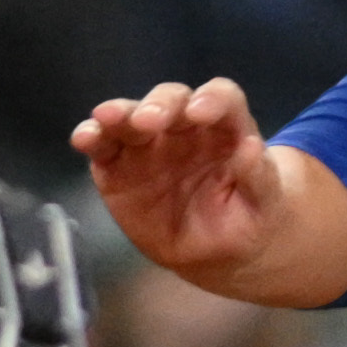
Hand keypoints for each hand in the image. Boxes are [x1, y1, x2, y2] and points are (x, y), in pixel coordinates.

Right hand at [74, 73, 346, 304]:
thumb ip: (259, 179)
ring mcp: (148, 141)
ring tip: (105, 118)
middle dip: (159, 105)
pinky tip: (84, 138)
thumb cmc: (245, 216)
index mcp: (225, 126)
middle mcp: (184, 124)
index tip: (201, 112)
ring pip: (131, 116)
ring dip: (118, 114)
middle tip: (149, 120)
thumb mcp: (263, 204)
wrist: (213, 248)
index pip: (221, 98)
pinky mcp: (118, 163)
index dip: (211, 99)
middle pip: (171, 99)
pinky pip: (103, 145)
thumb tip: (253, 149)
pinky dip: (91, 137)